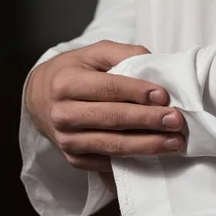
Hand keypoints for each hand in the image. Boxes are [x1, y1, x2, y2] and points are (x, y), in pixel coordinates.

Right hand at [25, 40, 185, 173]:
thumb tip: (157, 69)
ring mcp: (66, 140)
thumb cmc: (74, 72)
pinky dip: (133, 160)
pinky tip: (154, 155)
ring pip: (112, 145)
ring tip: (173, 142)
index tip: (163, 96)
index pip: (107, 88)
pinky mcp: (74, 159)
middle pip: (112, 118)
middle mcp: (63, 113)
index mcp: (66, 82)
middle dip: (147, 120)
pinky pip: (107, 162)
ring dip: (146, 145)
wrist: (40, 98)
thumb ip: (123, 55)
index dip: (137, 92)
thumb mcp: (94, 53)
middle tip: (176, 121)